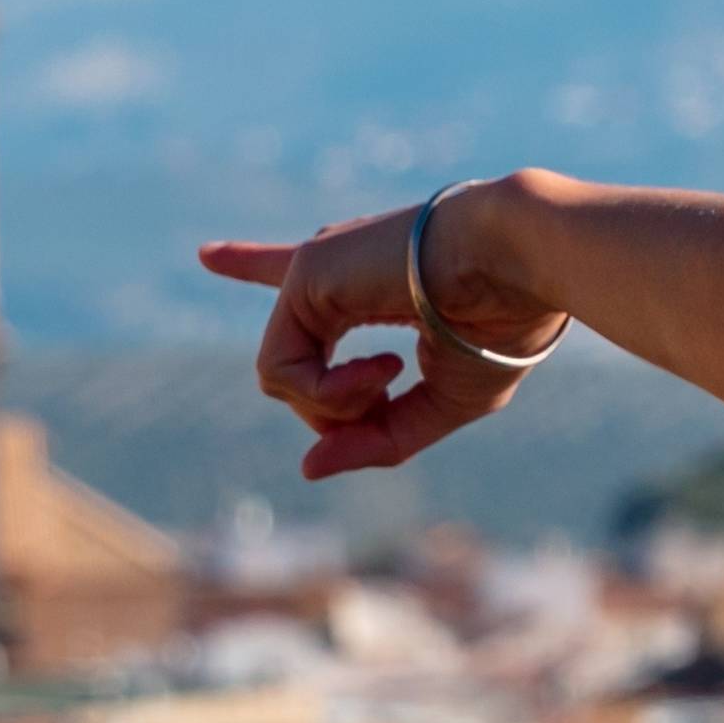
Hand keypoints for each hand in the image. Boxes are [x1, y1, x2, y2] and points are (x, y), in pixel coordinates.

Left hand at [209, 187, 565, 480]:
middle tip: (394, 387)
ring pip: (283, 382)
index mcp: (366, 285)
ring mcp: (314, 272)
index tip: (207, 254)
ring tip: (392, 375)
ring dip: (341, 406)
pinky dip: (330, 394)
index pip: (296, 280)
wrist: (516, 264)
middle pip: (297, 373)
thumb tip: (308, 468)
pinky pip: (283, 372)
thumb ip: (379, 436)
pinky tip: (386, 367)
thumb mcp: (444, 403)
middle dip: (343, 409)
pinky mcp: (302, 275)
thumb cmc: (500, 324)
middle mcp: (333, 274)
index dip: (251, 264)